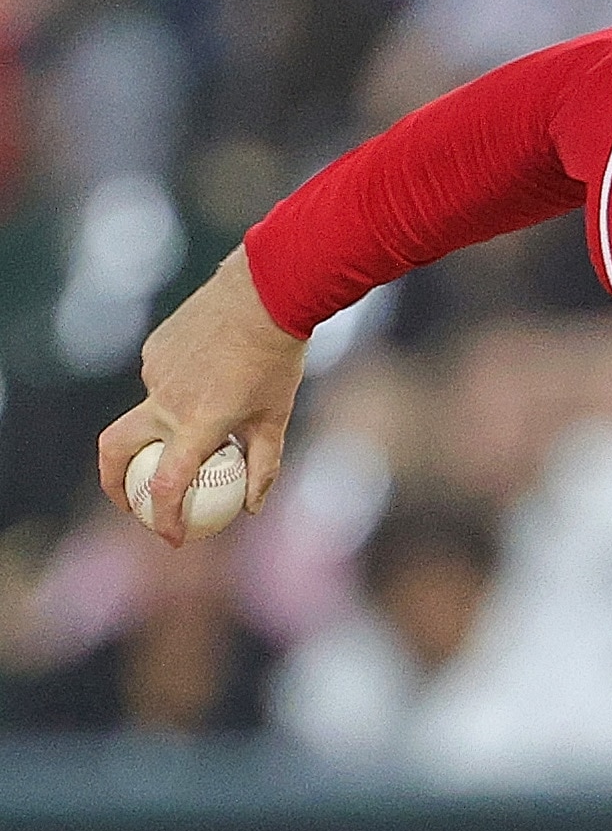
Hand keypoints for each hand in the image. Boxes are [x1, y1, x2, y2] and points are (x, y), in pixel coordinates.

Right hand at [98, 245, 307, 545]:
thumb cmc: (278, 359)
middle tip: (132, 503)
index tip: (172, 537)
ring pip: (151, 412)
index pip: (167, 486)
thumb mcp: (277, 416)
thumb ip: (263, 465)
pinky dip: (178, 392)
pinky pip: (160, 382)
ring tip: (214, 409)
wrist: (264, 292)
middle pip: (115, 451)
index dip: (165, 519)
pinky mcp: (152, 350)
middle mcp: (166, 400)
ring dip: (169, 425)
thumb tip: (252, 508)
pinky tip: (212, 373)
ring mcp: (155, 373)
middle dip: (113, 484)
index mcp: (197, 423)